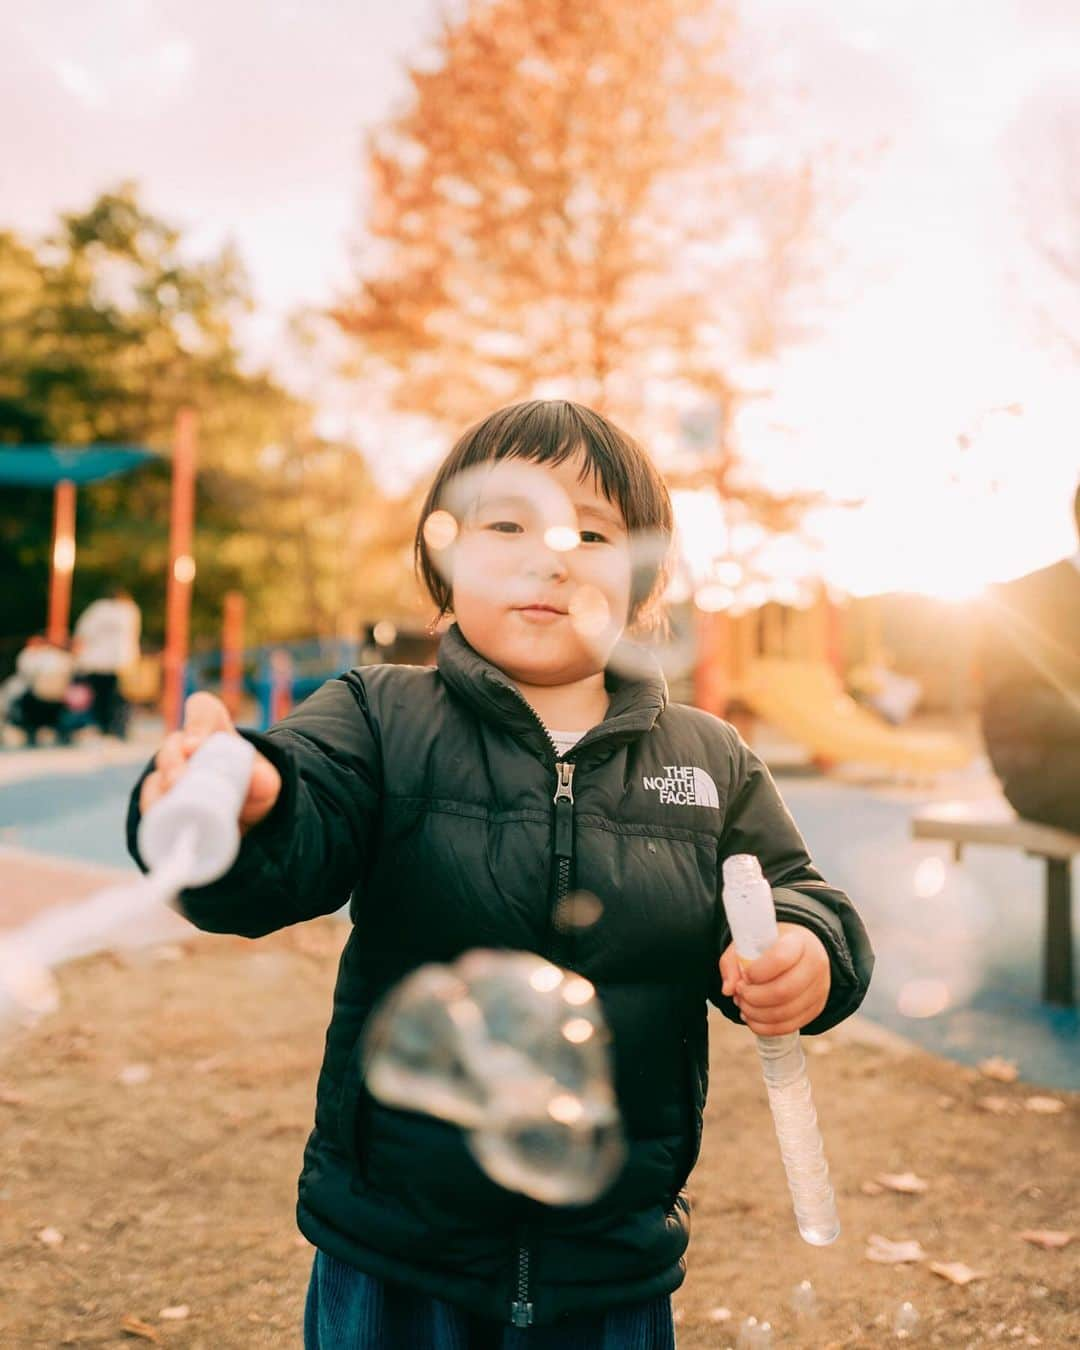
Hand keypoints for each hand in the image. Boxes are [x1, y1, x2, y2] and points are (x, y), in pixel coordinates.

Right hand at [138, 691, 281, 831]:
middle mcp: (187, 747)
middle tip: (178, 779)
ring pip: (156, 773)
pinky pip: (150, 801)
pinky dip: (153, 809)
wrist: (248, 815)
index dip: (197, 723)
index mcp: (215, 730)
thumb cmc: (254, 787)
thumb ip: (265, 780)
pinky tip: (160, 819)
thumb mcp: (266, 783)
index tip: (195, 745)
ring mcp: (171, 773)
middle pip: (172, 744)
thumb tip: (260, 780)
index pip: (203, 709)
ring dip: (159, 788)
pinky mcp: (162, 799)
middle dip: (172, 762)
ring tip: (170, 803)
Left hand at [718, 923, 830, 1034]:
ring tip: (744, 1004)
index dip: (757, 972)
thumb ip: (732, 962)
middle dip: (753, 997)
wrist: (799, 951)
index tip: (745, 975)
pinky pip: (789, 1026)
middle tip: (740, 993)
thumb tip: (728, 989)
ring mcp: (819, 988)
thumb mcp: (748, 943)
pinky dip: (766, 1027)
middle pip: (783, 991)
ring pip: (785, 1013)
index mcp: (798, 942)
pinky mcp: (816, 1008)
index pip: (780, 959)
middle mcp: (815, 964)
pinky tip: (753, 1017)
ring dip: (756, 1014)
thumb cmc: (770, 946)